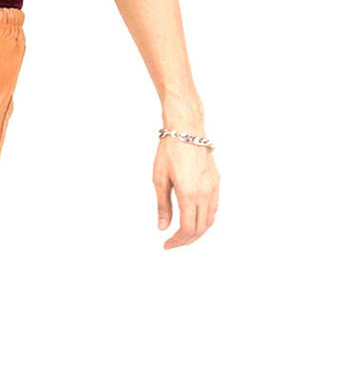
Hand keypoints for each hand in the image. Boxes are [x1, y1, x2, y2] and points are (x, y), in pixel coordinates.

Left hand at [153, 135, 220, 249]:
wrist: (187, 130)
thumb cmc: (170, 152)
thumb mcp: (159, 181)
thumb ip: (163, 206)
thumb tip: (162, 227)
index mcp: (189, 194)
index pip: (187, 228)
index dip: (178, 241)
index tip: (167, 245)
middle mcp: (205, 193)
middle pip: (200, 227)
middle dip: (187, 240)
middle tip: (173, 243)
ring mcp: (213, 187)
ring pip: (210, 219)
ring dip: (197, 231)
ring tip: (182, 235)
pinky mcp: (216, 182)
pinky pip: (214, 207)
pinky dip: (205, 219)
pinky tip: (193, 219)